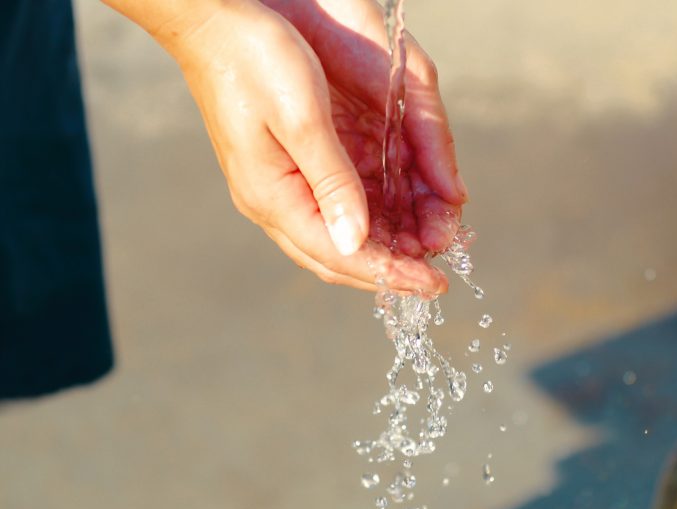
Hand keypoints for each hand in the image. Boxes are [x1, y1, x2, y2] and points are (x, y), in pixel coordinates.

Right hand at [107, 0, 467, 293]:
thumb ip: (332, 183)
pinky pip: (329, 210)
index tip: (434, 285)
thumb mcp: (302, 119)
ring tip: (424, 250)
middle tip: (434, 277)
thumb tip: (356, 242)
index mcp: (273, 196)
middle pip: (336, 257)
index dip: (390, 274)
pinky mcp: (284, 170)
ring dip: (381, 248)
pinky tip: (395, 219)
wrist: (212, 22)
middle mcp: (272, 202)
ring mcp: (275, 188)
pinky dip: (367, 220)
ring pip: (335, 237)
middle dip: (388, 271)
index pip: (340, 255)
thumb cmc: (254, 59)